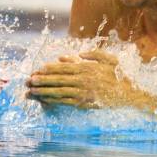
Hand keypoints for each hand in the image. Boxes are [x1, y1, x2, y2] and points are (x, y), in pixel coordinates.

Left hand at [27, 50, 156, 109]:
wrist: (128, 94)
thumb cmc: (118, 75)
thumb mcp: (108, 59)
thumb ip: (91, 54)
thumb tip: (69, 56)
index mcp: (87, 67)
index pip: (63, 67)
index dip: (49, 69)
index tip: (38, 70)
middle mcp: (82, 79)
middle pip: (57, 79)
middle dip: (41, 80)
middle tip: (28, 80)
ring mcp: (82, 91)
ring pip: (58, 90)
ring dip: (43, 91)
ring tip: (31, 91)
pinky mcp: (83, 102)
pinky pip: (64, 101)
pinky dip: (53, 101)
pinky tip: (44, 101)